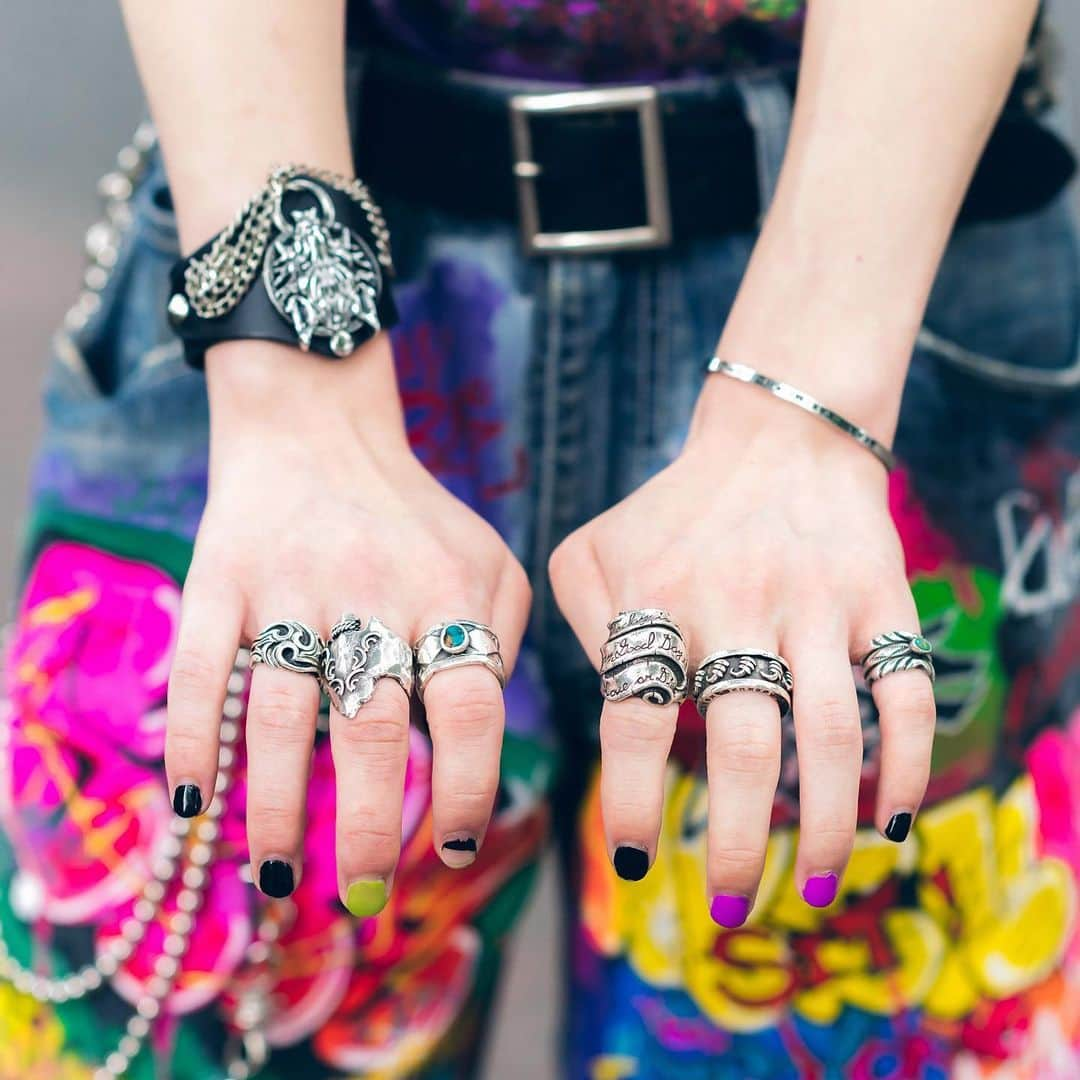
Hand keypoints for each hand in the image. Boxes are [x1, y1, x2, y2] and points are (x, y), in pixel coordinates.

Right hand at [164, 336, 529, 911]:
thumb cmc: (415, 517)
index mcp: (450, 593)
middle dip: (373, 824)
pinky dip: (195, 740)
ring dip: (278, 807)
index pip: (469, 710)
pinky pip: (201, 670)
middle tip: (366, 893)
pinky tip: (192, 801)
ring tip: (279, 876)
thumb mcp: (490, 561)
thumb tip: (479, 738)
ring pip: (282, 715)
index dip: (466, 789)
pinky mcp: (220, 578)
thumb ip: (502, 640)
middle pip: (375, 727)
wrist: (318, 429)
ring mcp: (290, 586)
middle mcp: (372, 592)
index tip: (456, 850)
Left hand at [548, 377, 934, 920]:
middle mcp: (738, 607)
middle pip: (742, 746)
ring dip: (824, 825)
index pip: (635, 719)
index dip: (631, 802)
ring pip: (831, 737)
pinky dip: (905, 768)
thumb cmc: (670, 512)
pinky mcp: (881, 602)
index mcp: (657, 601)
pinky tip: (888, 823)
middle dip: (737, 844)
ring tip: (810, 886)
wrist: (777, 439)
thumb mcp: (590, 550)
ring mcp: (816, 606)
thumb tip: (611, 718)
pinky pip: (905, 696)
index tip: (636, 864)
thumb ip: (581, 630)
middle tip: (731, 908)